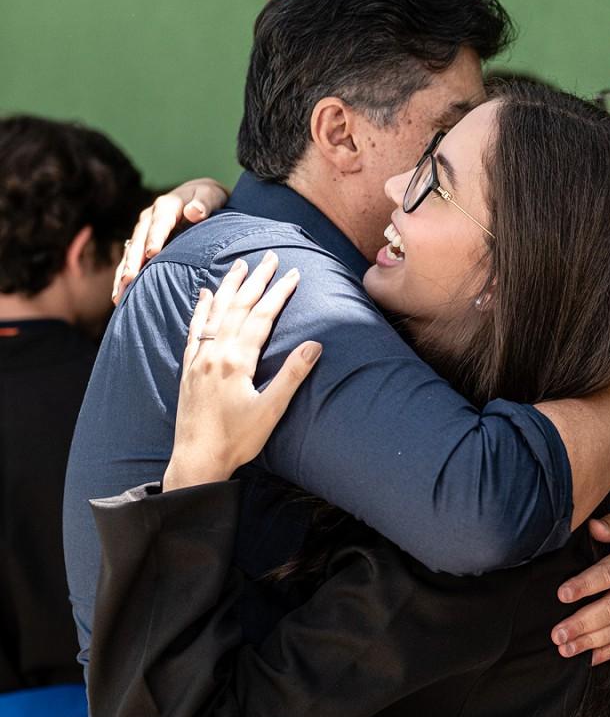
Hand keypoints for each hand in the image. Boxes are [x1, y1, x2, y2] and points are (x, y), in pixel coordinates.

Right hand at [113, 177, 228, 303]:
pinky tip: (119, 297)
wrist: (198, 198)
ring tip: (118, 295)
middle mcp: (150, 218)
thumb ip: (204, 203)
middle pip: (139, 240)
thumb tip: (194, 211)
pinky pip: (131, 261)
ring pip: (131, 253)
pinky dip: (124, 277)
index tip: (152, 253)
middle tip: (128, 280)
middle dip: (133, 260)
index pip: (160, 222)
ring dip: (123, 273)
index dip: (155, 237)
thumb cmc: (208, 199)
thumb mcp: (210, 195)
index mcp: (167, 206)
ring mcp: (143, 232)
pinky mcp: (142, 244)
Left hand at [162, 252, 320, 490]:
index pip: (262, 317)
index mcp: (237, 361)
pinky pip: (194, 330)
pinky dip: (201, 309)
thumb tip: (315, 345)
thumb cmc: (237, 440)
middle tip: (270, 257)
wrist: (196, 459)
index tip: (293, 274)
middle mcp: (216, 353)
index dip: (279, 293)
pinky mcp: (188, 369)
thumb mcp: (271, 410)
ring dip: (229, 287)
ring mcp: (199, 359)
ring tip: (239, 265)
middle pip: (239, 307)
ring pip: (215, 313)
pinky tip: (205, 295)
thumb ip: (292, 375)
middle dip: (256, 280)